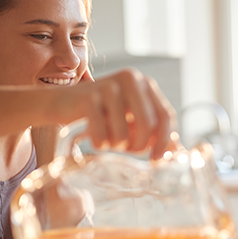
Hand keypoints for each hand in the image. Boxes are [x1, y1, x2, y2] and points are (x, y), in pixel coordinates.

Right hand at [60, 68, 175, 158]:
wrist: (61, 102)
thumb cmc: (101, 114)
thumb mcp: (130, 119)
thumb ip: (153, 132)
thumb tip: (176, 150)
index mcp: (144, 83)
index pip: (166, 115)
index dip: (164, 141)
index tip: (156, 159)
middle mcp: (130, 79)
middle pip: (148, 126)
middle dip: (138, 146)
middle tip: (126, 149)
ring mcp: (109, 86)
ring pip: (124, 134)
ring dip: (115, 145)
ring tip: (107, 138)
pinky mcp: (88, 97)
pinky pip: (102, 135)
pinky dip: (99, 144)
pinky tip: (94, 138)